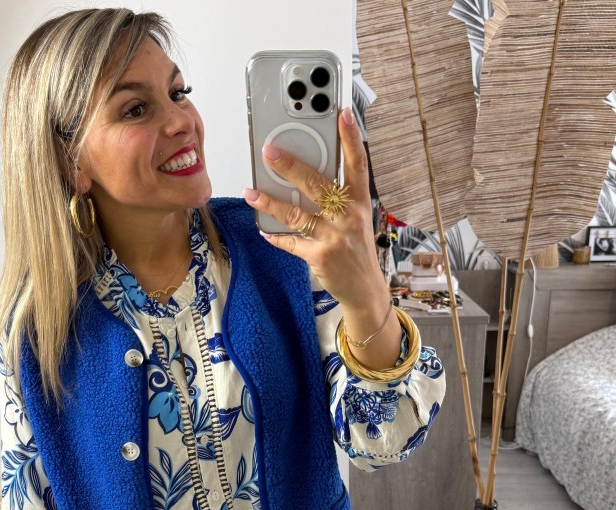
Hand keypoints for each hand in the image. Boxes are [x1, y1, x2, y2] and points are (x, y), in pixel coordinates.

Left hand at [242, 106, 385, 309]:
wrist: (364, 289)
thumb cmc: (356, 250)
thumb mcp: (357, 220)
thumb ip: (338, 200)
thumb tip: (306, 179)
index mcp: (359, 202)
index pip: (357, 164)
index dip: (351, 138)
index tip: (343, 114)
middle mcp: (348, 216)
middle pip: (316, 184)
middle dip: (291, 166)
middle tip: (270, 152)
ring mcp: (333, 236)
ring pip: (296, 213)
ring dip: (270, 202)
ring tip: (251, 192)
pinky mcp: (319, 255)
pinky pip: (291, 242)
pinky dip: (275, 236)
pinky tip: (263, 230)